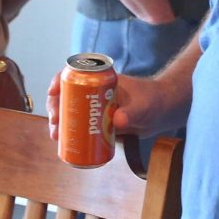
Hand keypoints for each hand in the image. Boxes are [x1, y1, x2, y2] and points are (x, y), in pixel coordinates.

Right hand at [47, 69, 172, 141]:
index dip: (60, 80)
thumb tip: (117, 121)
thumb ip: (133, 113)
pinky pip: (80, 126)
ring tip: (56, 136)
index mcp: (103, 81)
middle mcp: (96, 92)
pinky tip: (64, 143)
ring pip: (71, 111)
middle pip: (68, 95)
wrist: (164, 111)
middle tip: (56, 122)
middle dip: (56, 106)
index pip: (77, 74)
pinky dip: (70, 133)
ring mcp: (96, 107)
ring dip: (59, 122)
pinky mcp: (99, 122)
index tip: (54, 92)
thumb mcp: (144, 106)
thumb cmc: (155, 101)